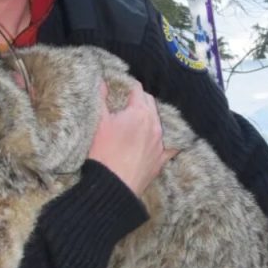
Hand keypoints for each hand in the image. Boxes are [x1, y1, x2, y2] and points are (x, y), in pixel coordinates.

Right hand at [88, 82, 175, 196]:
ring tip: (137, 121)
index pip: (137, 90)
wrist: (113, 185)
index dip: (128, 87)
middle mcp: (154, 124)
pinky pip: (169, 146)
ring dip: (149, 118)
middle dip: (139, 100)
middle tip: (126, 103)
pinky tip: (161, 141)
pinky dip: (165, 141)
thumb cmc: (103, 152)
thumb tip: (102, 82)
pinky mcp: (161, 159)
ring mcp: (160, 142)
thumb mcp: (98, 123)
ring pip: (158, 122)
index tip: (120, 88)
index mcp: (138, 112)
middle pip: (150, 103)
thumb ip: (100, 99)